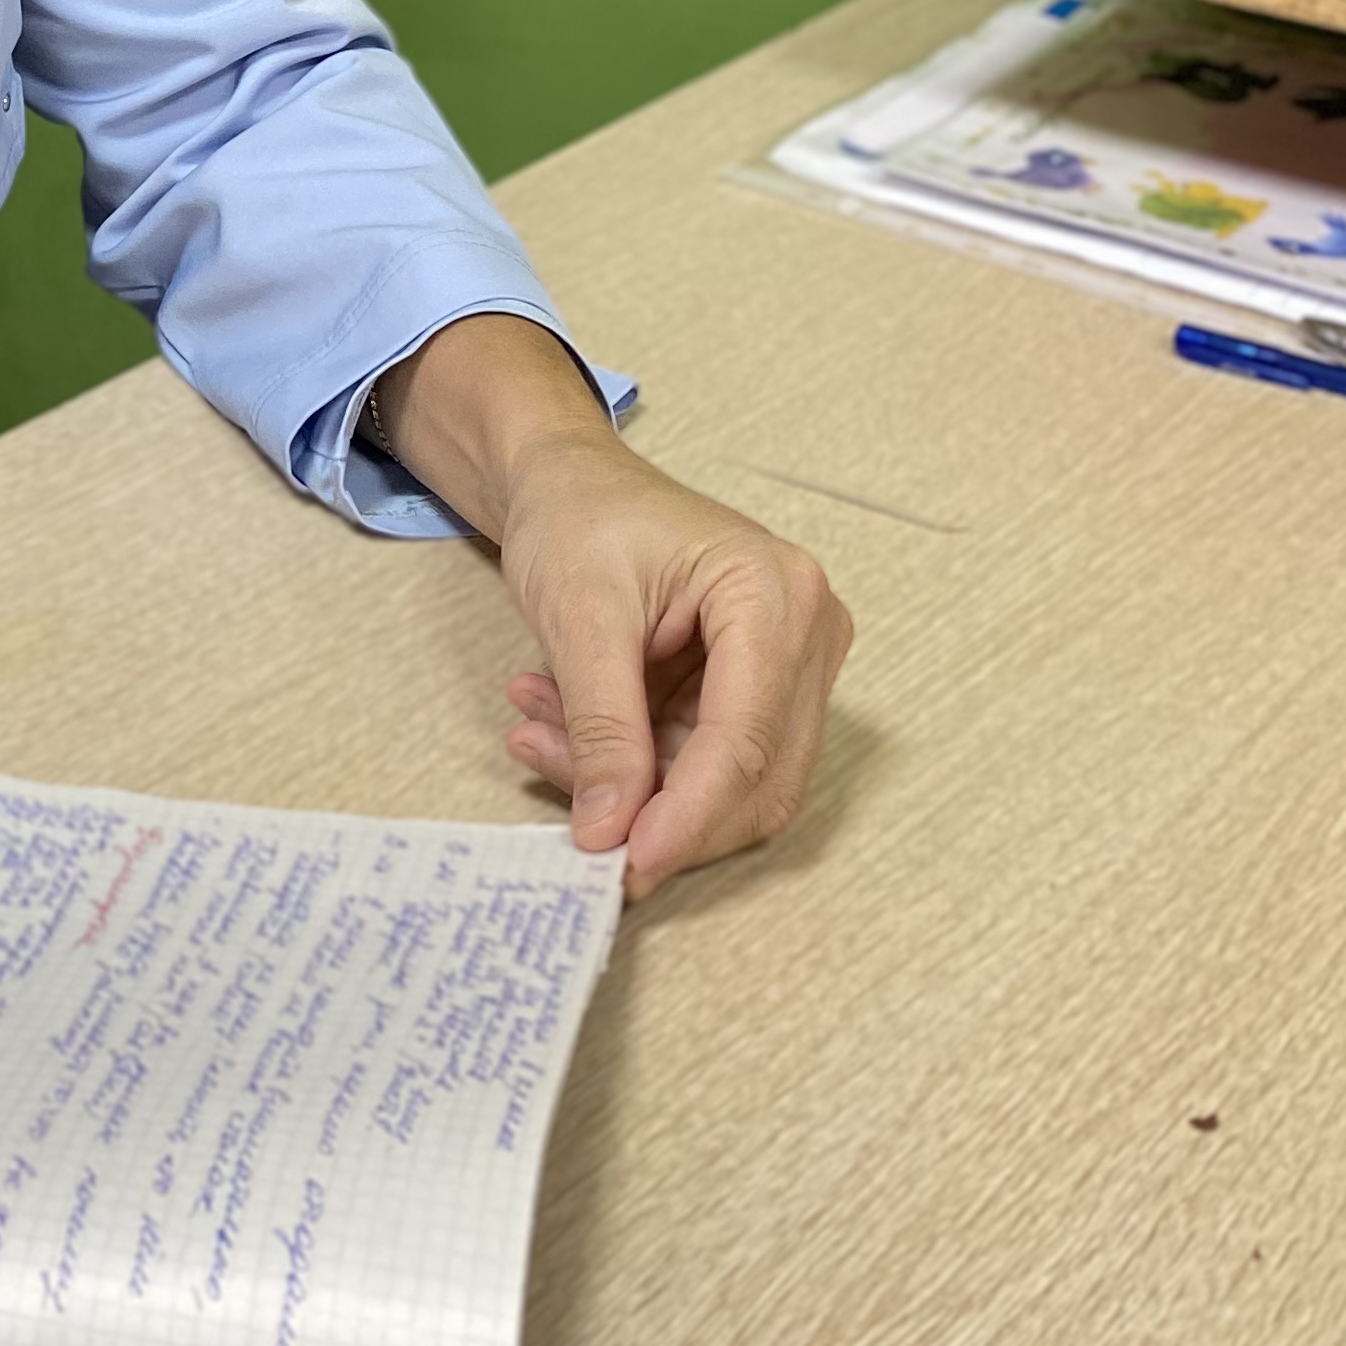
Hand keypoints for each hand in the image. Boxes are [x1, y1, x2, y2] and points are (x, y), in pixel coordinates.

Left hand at [373, 316, 851, 901]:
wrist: (569, 479)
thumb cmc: (578, 518)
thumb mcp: (578, 617)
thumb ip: (601, 727)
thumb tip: (609, 834)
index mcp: (774, 594)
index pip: (745, 738)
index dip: (686, 816)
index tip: (623, 866)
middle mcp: (808, 630)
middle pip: (758, 776)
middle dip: (663, 813)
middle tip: (577, 824)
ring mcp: (791, 662)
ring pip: (733, 781)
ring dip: (636, 786)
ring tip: (538, 736)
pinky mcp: (759, 687)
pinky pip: (706, 761)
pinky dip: (635, 765)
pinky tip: (557, 728)